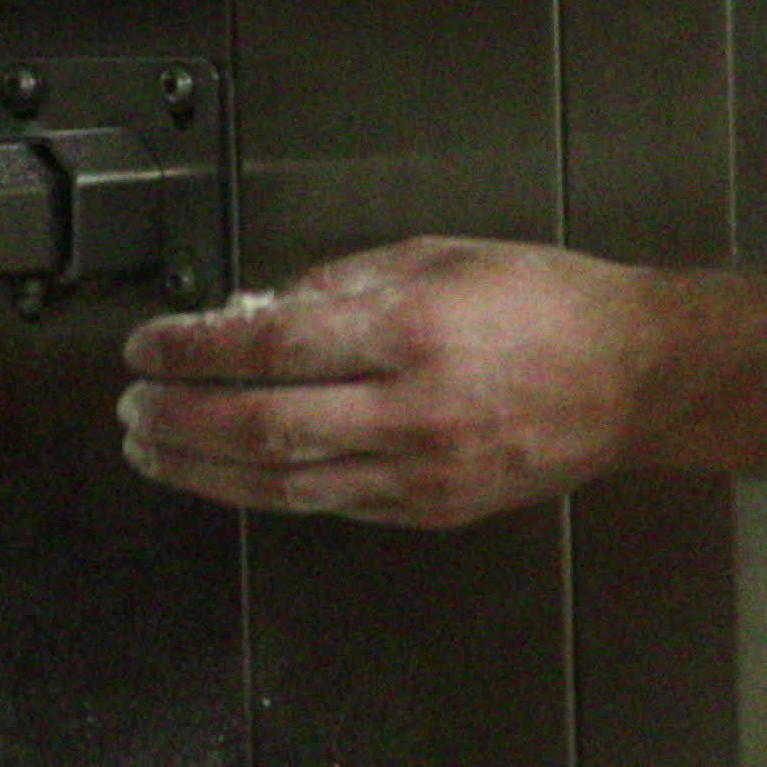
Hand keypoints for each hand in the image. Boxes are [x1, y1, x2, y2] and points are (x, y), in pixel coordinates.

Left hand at [116, 236, 668, 527]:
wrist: (635, 377)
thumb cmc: (548, 305)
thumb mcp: (440, 257)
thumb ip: (341, 283)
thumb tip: (253, 312)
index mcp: (412, 330)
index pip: (267, 346)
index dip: (190, 351)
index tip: (145, 346)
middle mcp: (413, 408)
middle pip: (260, 426)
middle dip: (179, 418)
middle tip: (131, 405)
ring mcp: (422, 470)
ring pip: (283, 483)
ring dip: (202, 469)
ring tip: (153, 449)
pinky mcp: (431, 509)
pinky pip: (329, 503)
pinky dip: (266, 489)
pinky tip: (228, 473)